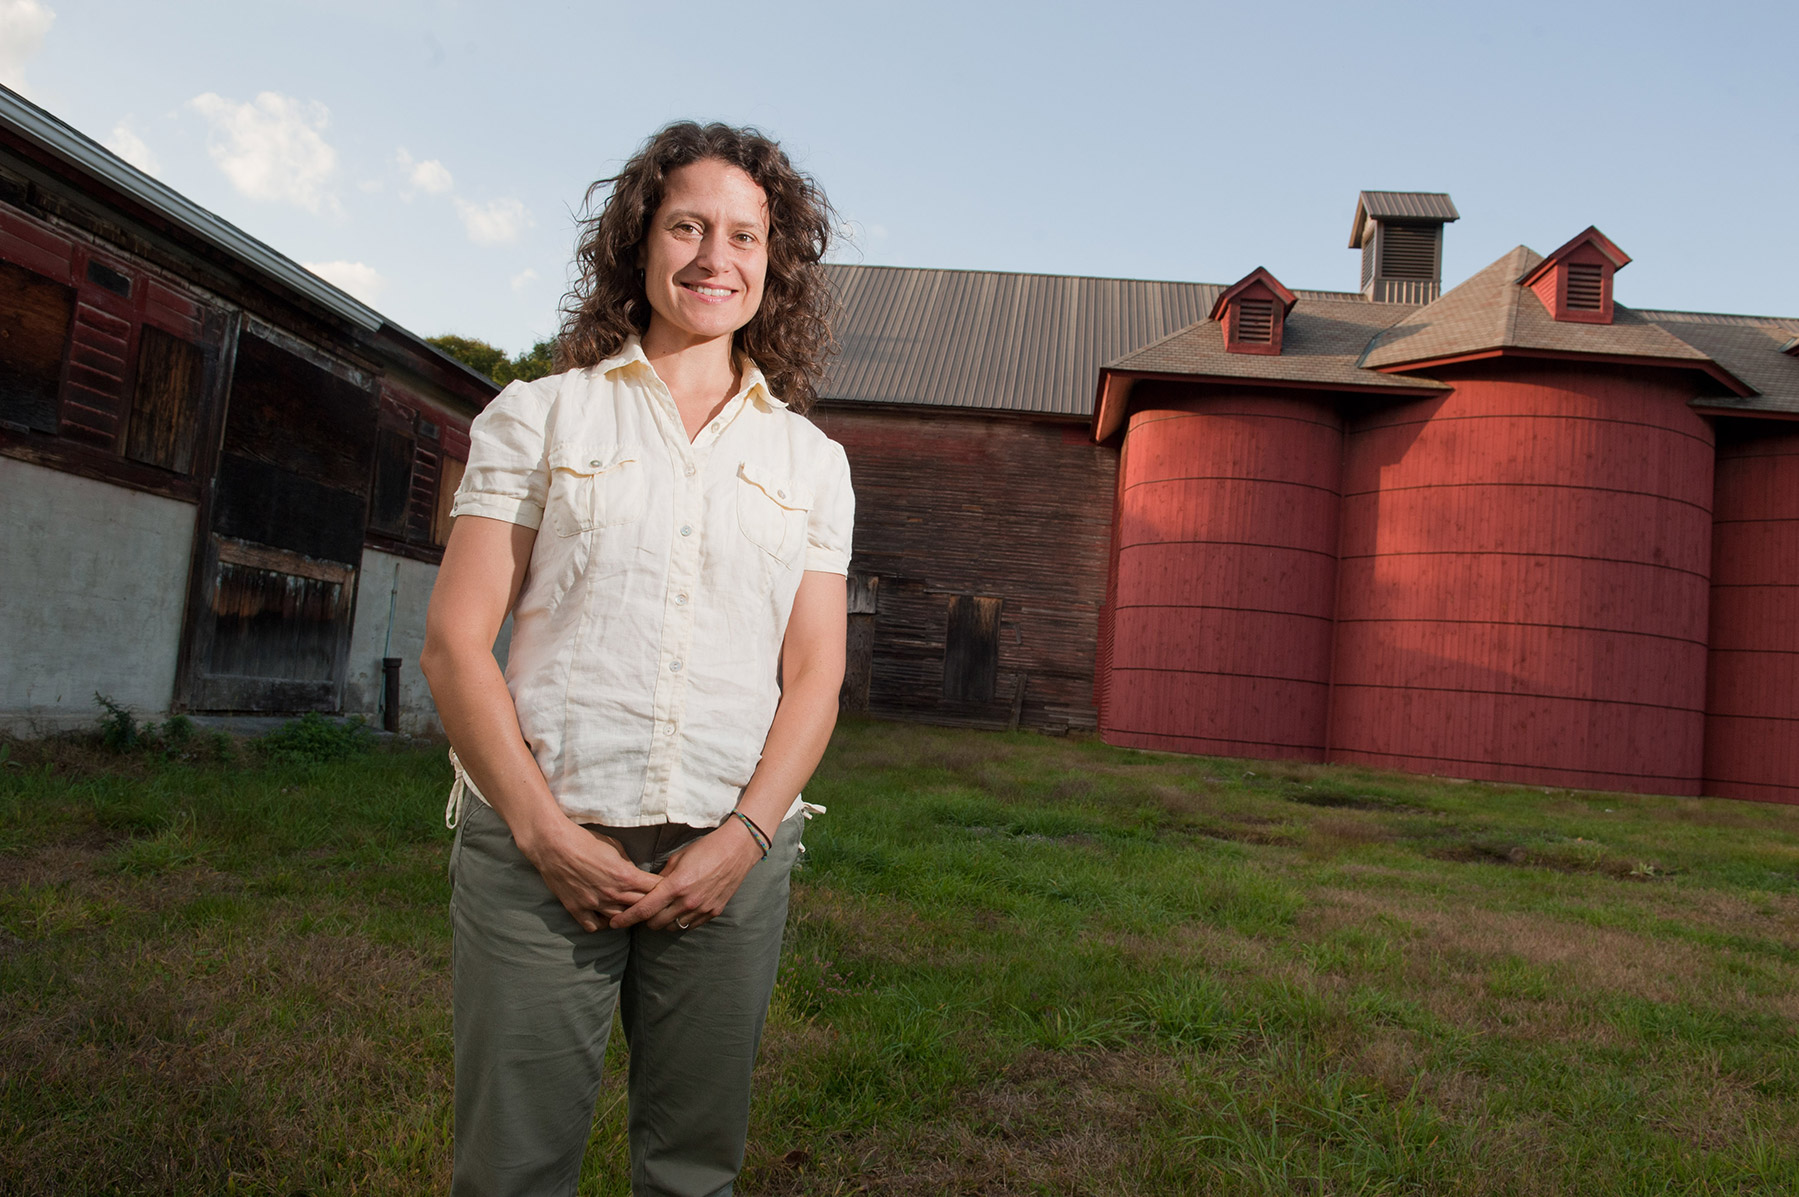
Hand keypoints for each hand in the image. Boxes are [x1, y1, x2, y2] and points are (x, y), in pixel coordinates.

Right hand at [521, 819, 661, 932]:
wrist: (553, 845)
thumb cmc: (585, 840)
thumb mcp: (615, 847)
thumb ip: (628, 864)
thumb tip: (635, 873)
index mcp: (626, 876)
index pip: (655, 889)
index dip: (663, 889)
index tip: (664, 888)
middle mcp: (613, 893)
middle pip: (642, 907)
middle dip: (650, 905)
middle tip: (652, 903)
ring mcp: (594, 904)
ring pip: (620, 920)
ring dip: (627, 916)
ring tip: (629, 911)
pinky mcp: (577, 909)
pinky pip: (595, 927)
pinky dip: (602, 924)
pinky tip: (604, 916)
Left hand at [610, 823, 763, 931]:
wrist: (737, 849)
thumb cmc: (705, 848)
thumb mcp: (677, 858)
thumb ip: (661, 878)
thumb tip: (648, 889)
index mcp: (675, 886)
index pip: (644, 909)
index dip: (627, 918)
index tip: (615, 923)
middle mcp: (687, 901)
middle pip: (656, 923)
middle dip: (646, 919)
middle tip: (644, 911)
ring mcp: (702, 909)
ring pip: (673, 927)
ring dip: (664, 921)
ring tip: (664, 910)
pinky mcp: (713, 912)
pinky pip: (691, 925)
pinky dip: (682, 920)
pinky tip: (681, 910)